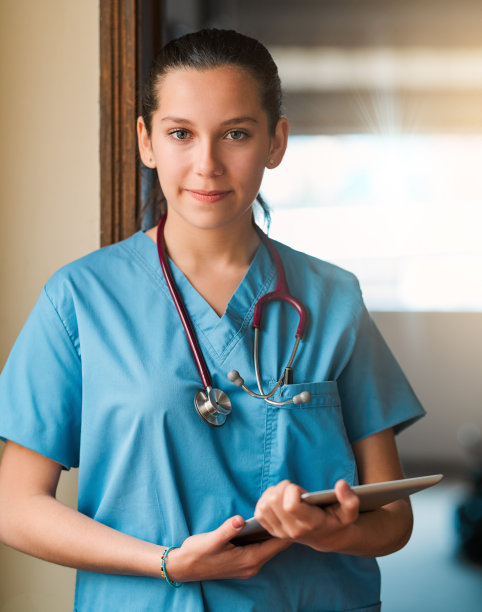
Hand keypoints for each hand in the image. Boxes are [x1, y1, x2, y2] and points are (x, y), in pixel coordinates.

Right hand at [165, 515, 290, 582]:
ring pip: (269, 547)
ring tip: (281, 512)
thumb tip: (239, 520)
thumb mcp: (212, 540)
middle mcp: (252, 565)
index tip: (293, 513)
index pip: (277, 545)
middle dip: (284, 528)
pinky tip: (264, 524)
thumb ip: (227, 530)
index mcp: (249, 560)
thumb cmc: (198, 553)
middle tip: (290, 508)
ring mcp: (248, 565)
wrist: (184, 567)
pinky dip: (265, 537)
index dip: (287, 529)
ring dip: (275, 533)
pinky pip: (261, 548)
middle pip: (276, 546)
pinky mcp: (243, 562)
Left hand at [254, 479, 359, 552]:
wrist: (327, 538)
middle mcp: (292, 530)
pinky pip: (259, 513)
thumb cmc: (337, 521)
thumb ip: (350, 499)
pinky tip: (277, 499)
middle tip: (293, 489)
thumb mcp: (349, 512)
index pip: (290, 505)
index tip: (301, 490)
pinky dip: (264, 501)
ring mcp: (280, 532)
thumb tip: (341, 484)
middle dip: (282, 488)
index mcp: (310, 524)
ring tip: (286, 494)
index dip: (292, 490)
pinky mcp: (272, 531)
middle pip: (273, 502)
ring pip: (264, 506)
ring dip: (273, 493)